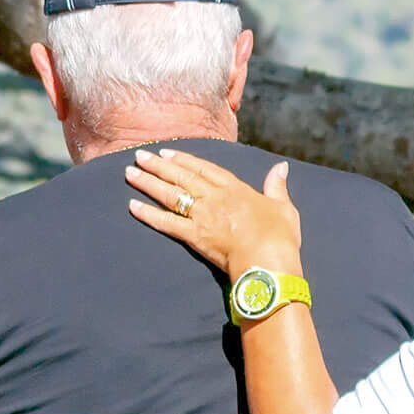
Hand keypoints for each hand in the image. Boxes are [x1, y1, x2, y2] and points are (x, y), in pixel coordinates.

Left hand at [125, 149, 303, 276]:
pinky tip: (132, 206)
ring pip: (170, 194)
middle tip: (140, 156)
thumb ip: (277, 186)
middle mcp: (214, 197)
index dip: (184, 159)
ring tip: (129, 173)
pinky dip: (148, 214)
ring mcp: (202, 216)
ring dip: (148, 183)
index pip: (204, 168)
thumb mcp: (283, 207)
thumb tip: (281, 167)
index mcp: (235, 189)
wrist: (268, 261)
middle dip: (159, 165)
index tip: (168, 152)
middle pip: (181, 176)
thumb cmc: (279, 237)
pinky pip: (166, 222)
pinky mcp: (194, 236)